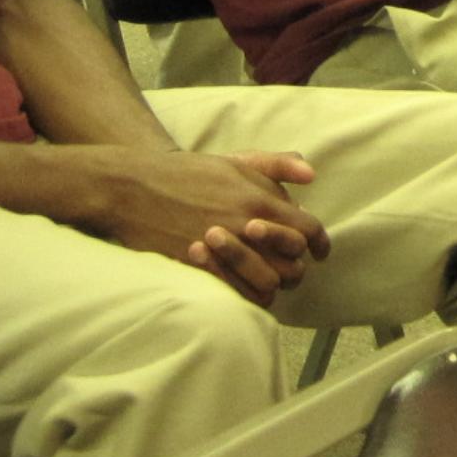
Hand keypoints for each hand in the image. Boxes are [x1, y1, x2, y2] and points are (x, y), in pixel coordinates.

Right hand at [81, 145, 330, 305]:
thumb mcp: (237, 161)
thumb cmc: (189, 173)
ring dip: (271, 285)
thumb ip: (277, 166)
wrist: (135, 186)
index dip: (320, 244)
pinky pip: (234, 294)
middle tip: (290, 267)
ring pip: (266, 285)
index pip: (308, 230)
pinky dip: (243, 295)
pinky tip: (242, 288)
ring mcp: (222, 249)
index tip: (320, 252)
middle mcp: (246, 225)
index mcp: (261, 199)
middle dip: (296, 267)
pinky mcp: (199, 268)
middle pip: (293, 263)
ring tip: (265, 279)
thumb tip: (312, 176)